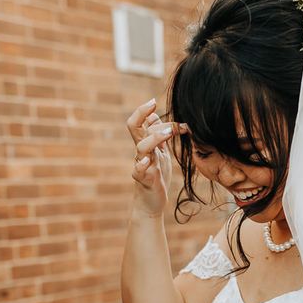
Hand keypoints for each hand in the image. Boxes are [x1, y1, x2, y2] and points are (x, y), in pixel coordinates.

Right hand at [126, 98, 188, 216]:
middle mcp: (141, 151)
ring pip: (140, 146)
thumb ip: (158, 135)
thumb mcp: (160, 152)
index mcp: (146, 143)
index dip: (147, 111)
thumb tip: (155, 116)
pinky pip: (137, 171)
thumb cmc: (157, 175)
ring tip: (169, 133)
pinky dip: (142, 165)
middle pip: (133, 127)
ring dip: (154, 137)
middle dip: (141, 113)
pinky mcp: (143, 180)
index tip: (156, 101)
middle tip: (154, 104)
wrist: (153, 201)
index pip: (141, 121)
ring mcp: (141, 165)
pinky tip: (149, 161)